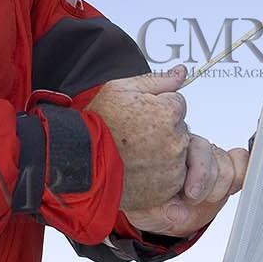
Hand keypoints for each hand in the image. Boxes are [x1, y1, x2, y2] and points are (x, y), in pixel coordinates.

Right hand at [86, 67, 246, 236]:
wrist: (81, 161)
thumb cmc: (98, 124)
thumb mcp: (121, 89)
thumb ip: (158, 80)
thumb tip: (181, 72)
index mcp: (169, 112)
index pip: (177, 104)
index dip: (157, 108)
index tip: (139, 116)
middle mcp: (176, 140)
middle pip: (179, 129)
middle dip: (163, 130)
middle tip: (135, 135)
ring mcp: (173, 168)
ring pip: (177, 154)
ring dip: (162, 153)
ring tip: (134, 153)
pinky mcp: (167, 189)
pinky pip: (171, 178)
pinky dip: (159, 175)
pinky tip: (138, 168)